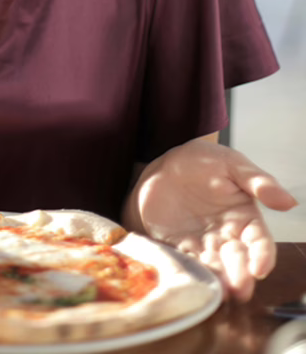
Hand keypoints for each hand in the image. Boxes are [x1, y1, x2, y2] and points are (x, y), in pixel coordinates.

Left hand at [127, 139, 296, 300]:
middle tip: (239, 289)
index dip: (262, 256)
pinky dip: (190, 272)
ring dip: (218, 281)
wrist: (164, 164)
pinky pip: (186, 262)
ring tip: (220, 292)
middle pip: (238, 261)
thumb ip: (258, 182)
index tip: (259, 269)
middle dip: (240, 276)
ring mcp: (203, 244)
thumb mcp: (232, 164)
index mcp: (245, 218)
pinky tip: (193, 281)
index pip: (259, 242)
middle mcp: (227, 236)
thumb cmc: (202, 161)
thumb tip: (289, 202)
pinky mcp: (179, 247)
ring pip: (214, 267)